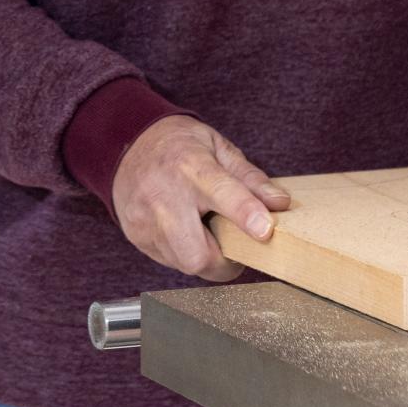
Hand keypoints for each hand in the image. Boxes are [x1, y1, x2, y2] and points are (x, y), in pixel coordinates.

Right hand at [111, 115, 290, 281]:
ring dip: (204, 257)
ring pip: (183, 263)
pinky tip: (184, 231)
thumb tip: (280, 203)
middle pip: (196, 252)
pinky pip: (169, 261)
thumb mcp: (218, 148)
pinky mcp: (136, 236)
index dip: (245, 214)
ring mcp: (145, 219)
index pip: (222, 193)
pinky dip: (184, 253)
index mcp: (191, 166)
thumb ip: (250, 178)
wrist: (128, 143)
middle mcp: (164, 195)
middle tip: (233, 247)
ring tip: (204, 231)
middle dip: (223, 262)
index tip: (265, 231)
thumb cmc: (178, 145)